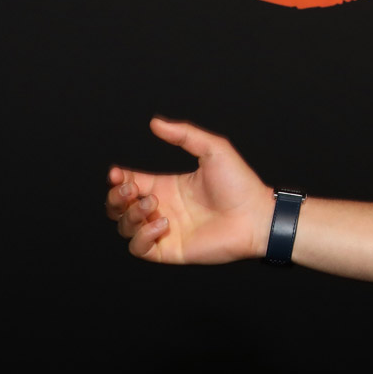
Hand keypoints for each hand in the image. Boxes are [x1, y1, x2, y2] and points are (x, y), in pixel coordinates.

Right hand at [106, 118, 274, 263]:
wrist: (256, 216)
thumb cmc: (240, 184)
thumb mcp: (213, 150)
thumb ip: (184, 135)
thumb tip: (155, 122)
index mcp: (167, 186)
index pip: (129, 183)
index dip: (117, 179)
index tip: (116, 173)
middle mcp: (162, 208)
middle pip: (119, 207)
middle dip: (116, 197)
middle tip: (130, 189)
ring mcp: (164, 230)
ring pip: (125, 227)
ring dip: (130, 214)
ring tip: (151, 204)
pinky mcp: (169, 250)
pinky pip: (139, 249)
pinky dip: (142, 237)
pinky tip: (162, 223)